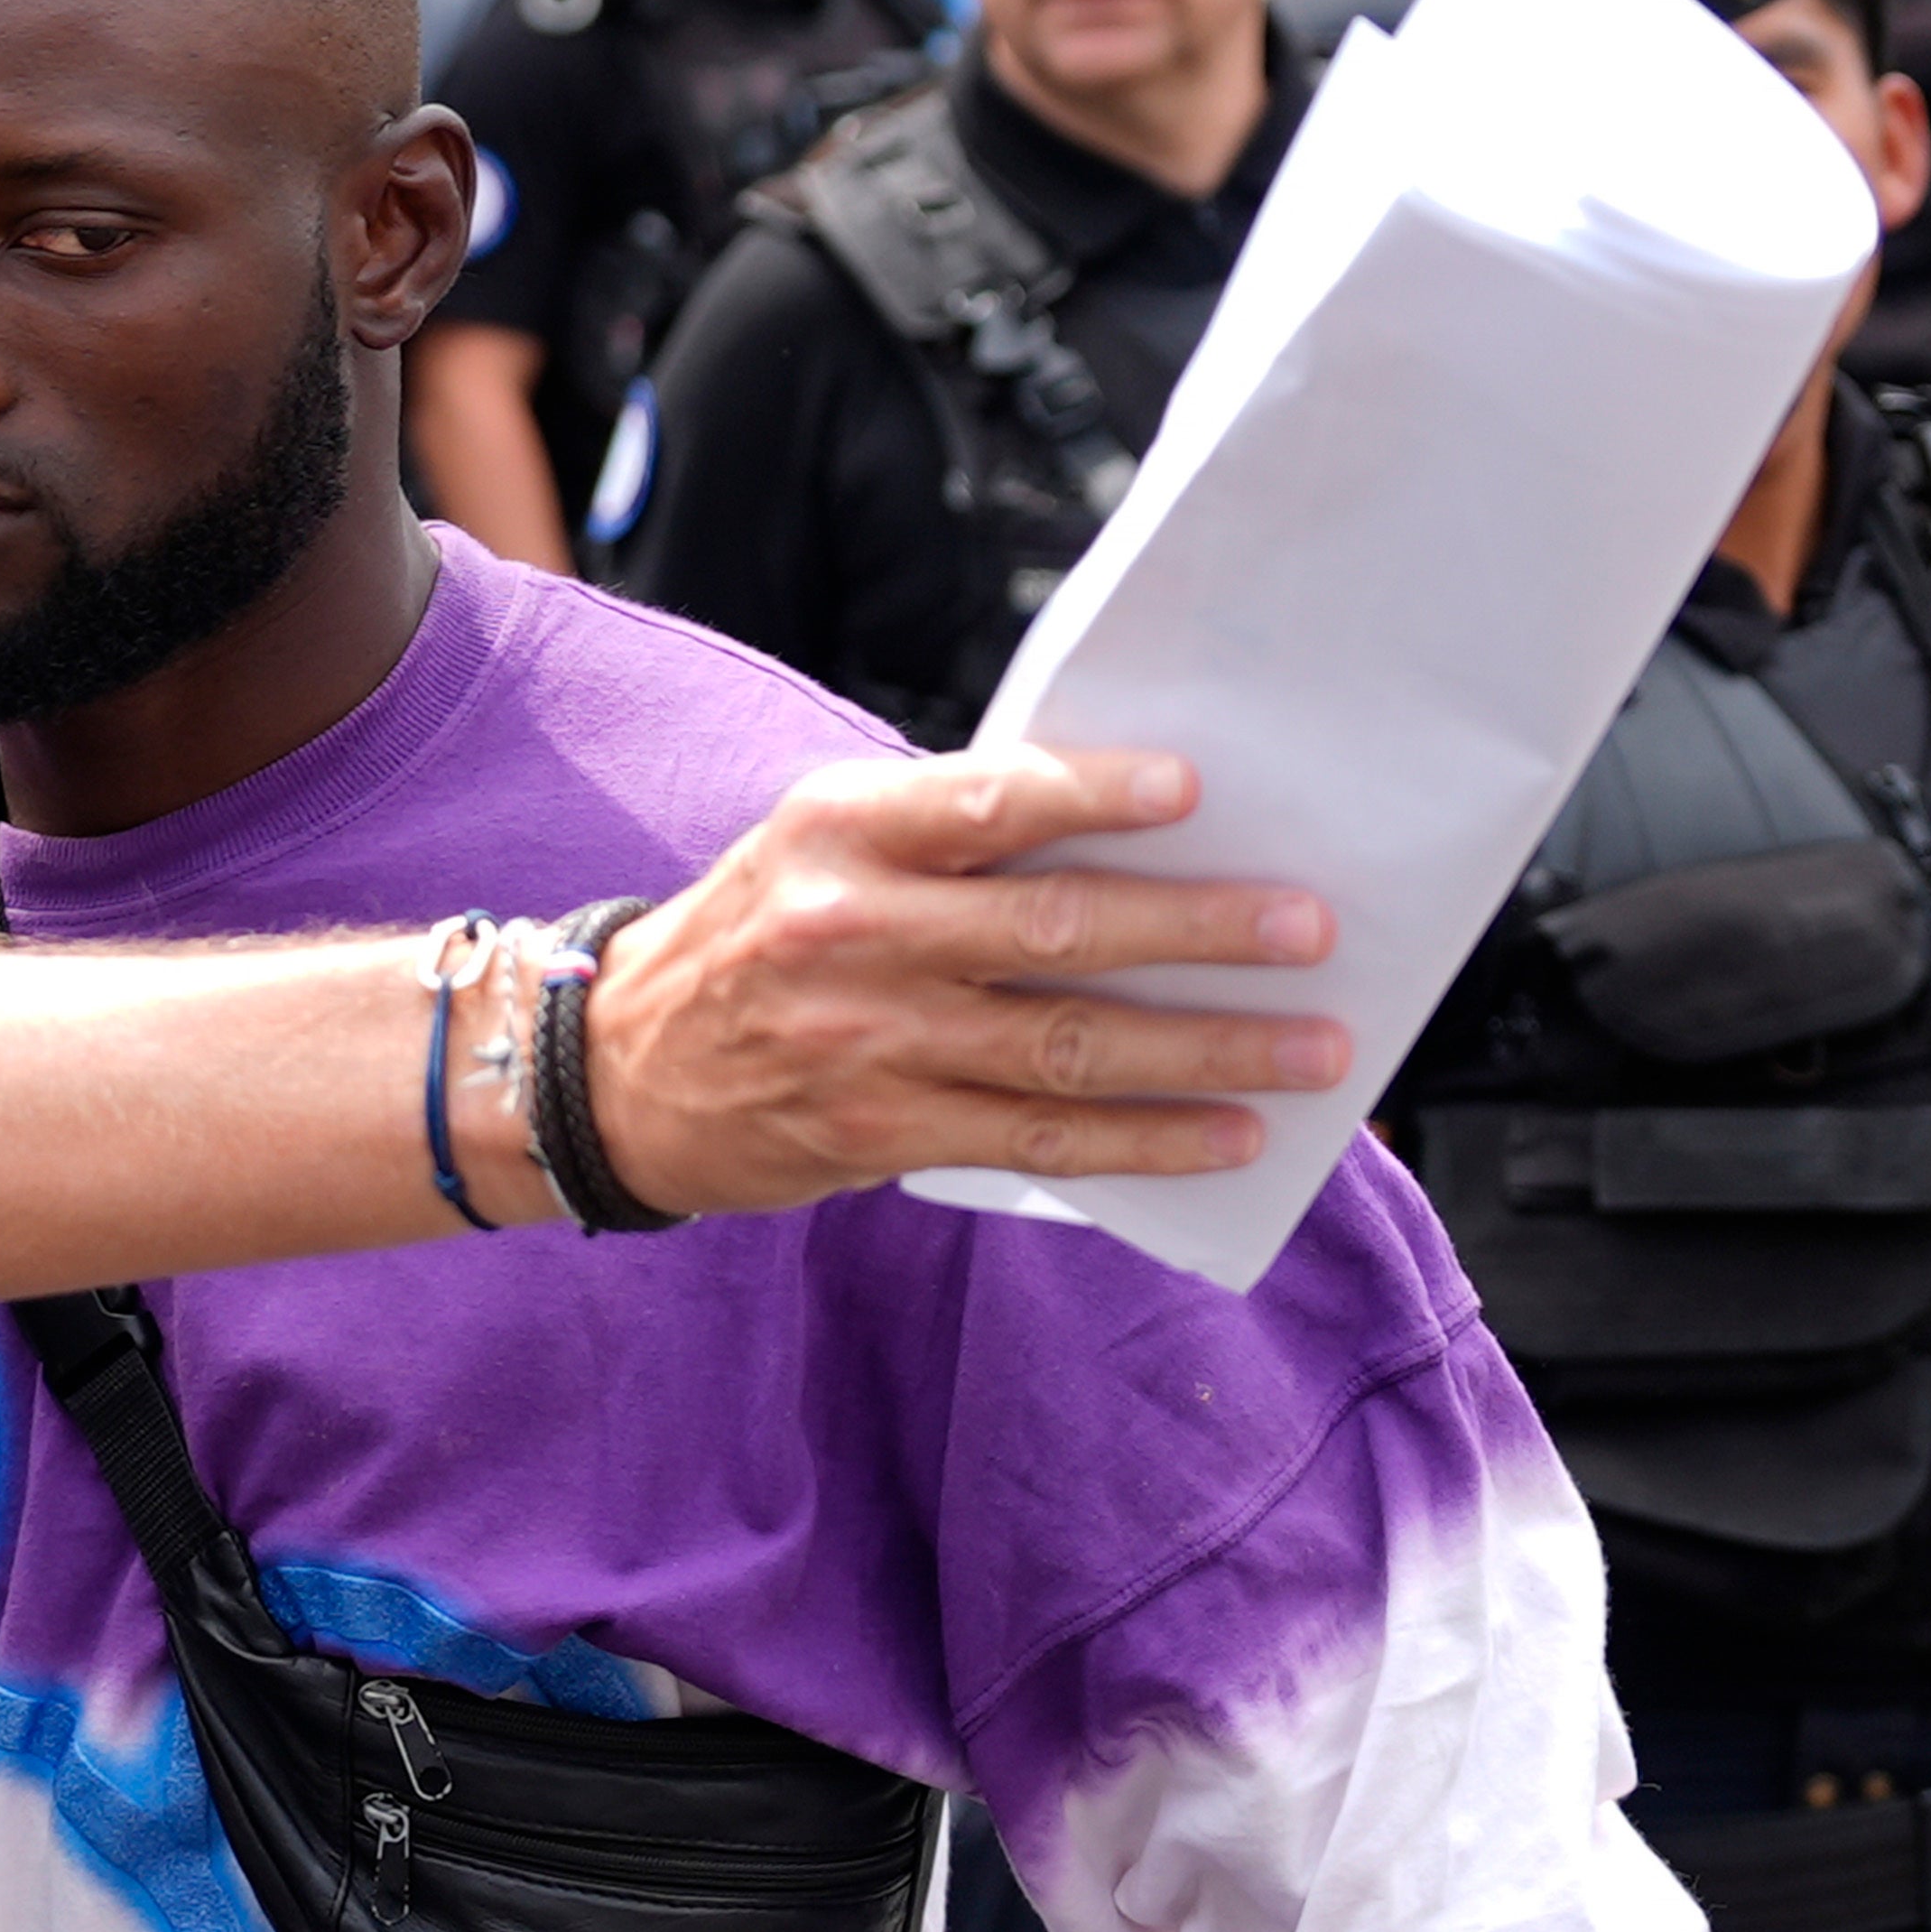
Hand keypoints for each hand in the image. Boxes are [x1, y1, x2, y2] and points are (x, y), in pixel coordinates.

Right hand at [574, 745, 1348, 1214]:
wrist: (620, 1069)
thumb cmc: (756, 934)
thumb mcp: (819, 844)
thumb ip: (947, 828)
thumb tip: (1129, 832)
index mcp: (842, 829)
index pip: (987, 802)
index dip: (1094, 797)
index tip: (1194, 791)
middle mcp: (853, 930)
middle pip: (1056, 929)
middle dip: (1199, 931)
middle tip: (1307, 927)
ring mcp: (871, 1040)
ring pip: (1068, 1045)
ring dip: (1207, 1049)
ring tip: (1311, 1047)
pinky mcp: (883, 1131)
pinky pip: (1041, 1138)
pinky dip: (1147, 1139)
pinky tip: (1226, 1133)